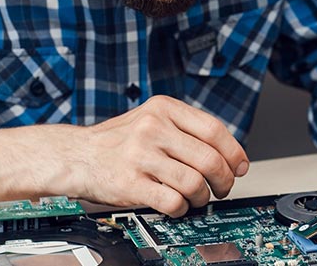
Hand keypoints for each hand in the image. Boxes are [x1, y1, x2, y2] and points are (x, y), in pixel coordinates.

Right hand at [73, 95, 248, 216]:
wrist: (76, 155)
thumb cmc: (119, 141)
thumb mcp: (152, 119)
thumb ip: (186, 130)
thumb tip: (229, 154)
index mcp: (164, 108)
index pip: (214, 130)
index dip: (234, 152)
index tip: (240, 167)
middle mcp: (153, 128)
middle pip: (209, 159)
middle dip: (224, 180)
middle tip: (223, 188)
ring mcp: (141, 156)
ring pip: (194, 183)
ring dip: (203, 197)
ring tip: (197, 198)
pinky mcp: (131, 184)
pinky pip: (173, 202)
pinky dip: (182, 208)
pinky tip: (177, 205)